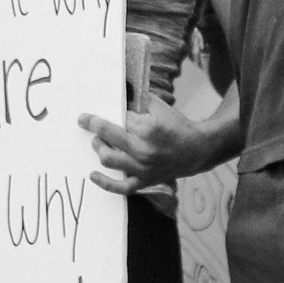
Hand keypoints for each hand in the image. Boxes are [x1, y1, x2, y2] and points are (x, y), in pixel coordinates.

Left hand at [79, 101, 213, 193]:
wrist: (196, 150)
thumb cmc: (177, 126)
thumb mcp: (160, 107)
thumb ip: (139, 100)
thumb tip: (120, 95)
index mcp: (147, 128)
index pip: (118, 118)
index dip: (103, 116)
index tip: (86, 116)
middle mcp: (142, 149)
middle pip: (109, 137)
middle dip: (93, 127)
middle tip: (87, 123)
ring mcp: (142, 167)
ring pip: (109, 159)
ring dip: (99, 148)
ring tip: (97, 142)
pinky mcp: (144, 181)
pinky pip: (121, 187)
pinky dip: (105, 183)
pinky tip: (93, 175)